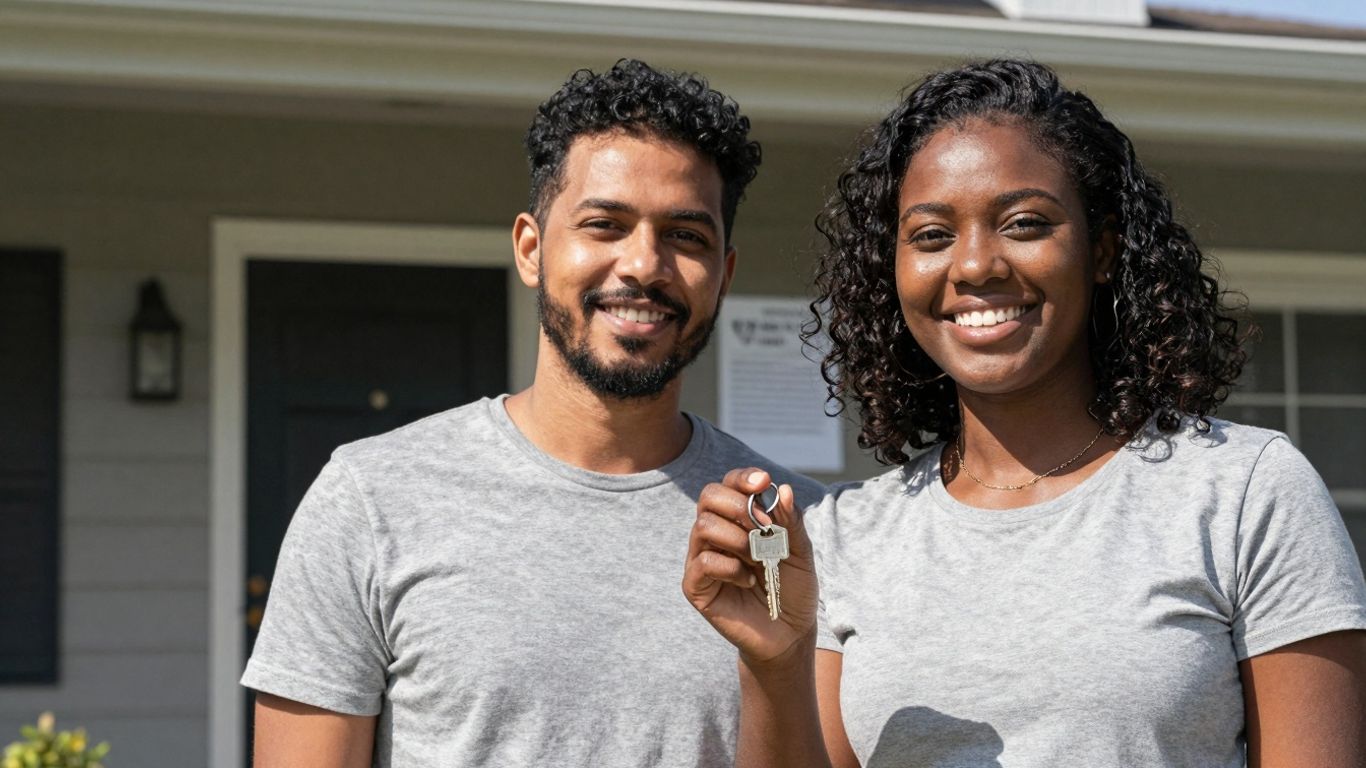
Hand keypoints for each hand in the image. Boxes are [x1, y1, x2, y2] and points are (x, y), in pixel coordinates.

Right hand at [683, 467, 817, 663]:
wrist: (789, 634)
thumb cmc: (792, 589)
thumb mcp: (801, 552)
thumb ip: (791, 522)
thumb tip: (782, 489)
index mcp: (737, 519)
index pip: (728, 484)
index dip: (742, 477)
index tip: (763, 482)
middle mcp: (715, 534)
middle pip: (708, 496)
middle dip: (738, 505)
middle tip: (764, 526)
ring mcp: (701, 559)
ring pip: (703, 526)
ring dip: (738, 538)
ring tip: (759, 558)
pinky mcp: (696, 587)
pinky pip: (704, 562)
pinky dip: (732, 568)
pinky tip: (749, 582)